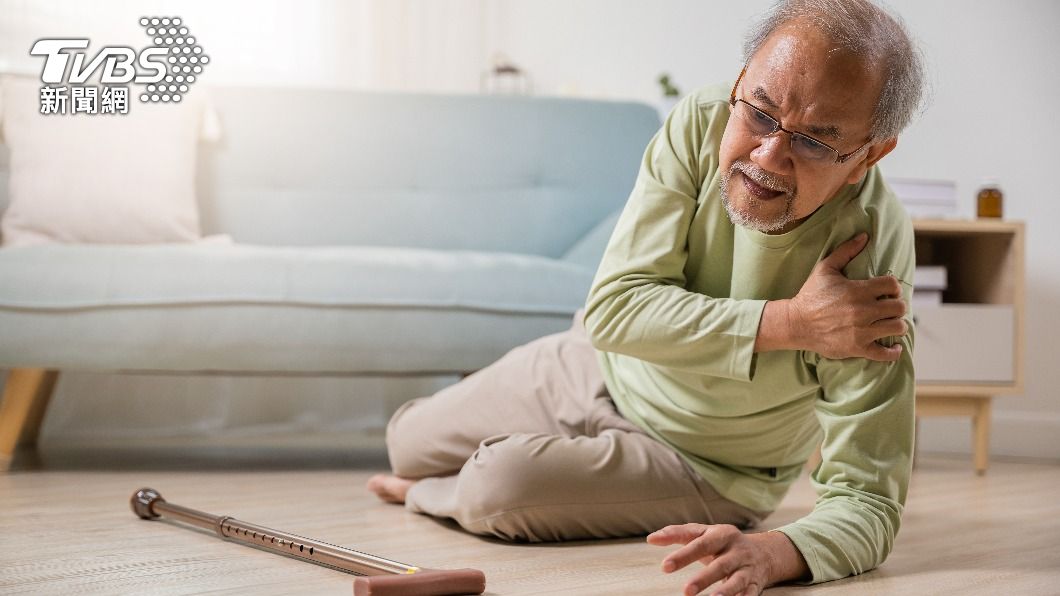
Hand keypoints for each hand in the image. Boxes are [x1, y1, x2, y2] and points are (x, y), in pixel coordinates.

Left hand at [648, 524, 789, 595]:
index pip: (700, 544)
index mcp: (722, 534)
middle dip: (704, 578)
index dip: (683, 556)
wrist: (764, 552)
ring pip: (738, 581)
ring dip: (726, 592)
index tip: (665, 566)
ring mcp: (747, 568)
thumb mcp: (702, 533)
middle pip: (720, 565)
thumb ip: (676, 534)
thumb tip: (650, 539)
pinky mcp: (755, 584)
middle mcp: (737, 551)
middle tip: (686, 591)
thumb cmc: (722, 542)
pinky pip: (750, 593)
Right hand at [786, 232, 907, 360]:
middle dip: (896, 306)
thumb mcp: (825, 269)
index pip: (892, 285)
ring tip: (891, 323)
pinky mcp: (857, 348)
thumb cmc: (811, 295)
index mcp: (858, 290)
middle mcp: (863, 311)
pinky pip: (885, 354)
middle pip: (899, 307)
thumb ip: (846, 251)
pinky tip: (894, 347)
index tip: (887, 291)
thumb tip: (865, 236)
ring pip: (897, 328)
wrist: (795, 323)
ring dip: (897, 325)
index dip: (893, 287)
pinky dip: (893, 352)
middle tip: (889, 307)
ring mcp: (861, 331)